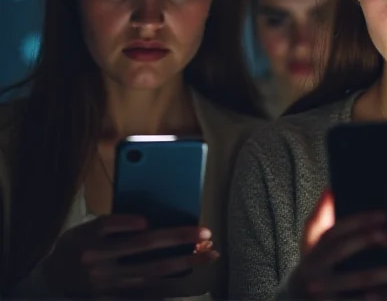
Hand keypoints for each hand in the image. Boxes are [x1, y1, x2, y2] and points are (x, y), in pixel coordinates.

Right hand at [41, 214, 218, 297]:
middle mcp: (101, 267)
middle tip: (206, 234)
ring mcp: (110, 286)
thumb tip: (145, 222)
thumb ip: (112, 224)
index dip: (133, 224)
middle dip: (179, 241)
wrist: (52, 281)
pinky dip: (170, 283)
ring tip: (208, 254)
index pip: (117, 231)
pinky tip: (190, 275)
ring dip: (184, 263)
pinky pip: (149, 292)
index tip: (153, 220)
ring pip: (154, 274)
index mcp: (92, 245)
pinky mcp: (116, 298)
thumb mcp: (85, 229)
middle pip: (146, 252)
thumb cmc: (75, 246)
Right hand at [287, 190, 386, 299]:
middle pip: (345, 253)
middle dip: (373, 242)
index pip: (335, 231)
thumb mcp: (310, 249)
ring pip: (362, 282)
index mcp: (312, 255)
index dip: (359, 221)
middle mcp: (314, 275)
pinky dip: (386, 298)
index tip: (384, 214)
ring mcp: (324, 298)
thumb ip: (320, 220)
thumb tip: (330, 190)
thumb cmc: (314, 273)